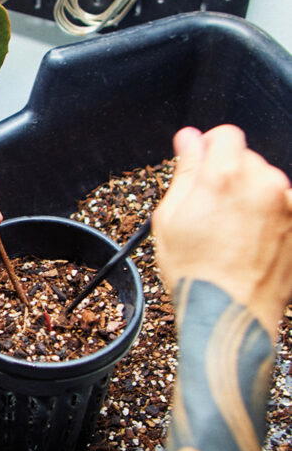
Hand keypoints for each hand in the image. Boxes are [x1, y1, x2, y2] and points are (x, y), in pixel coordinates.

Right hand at [153, 125, 291, 332]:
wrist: (229, 315)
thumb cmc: (195, 273)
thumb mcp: (170, 219)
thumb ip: (184, 171)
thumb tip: (189, 139)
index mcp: (224, 175)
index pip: (226, 135)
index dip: (209, 148)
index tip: (201, 165)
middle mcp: (262, 183)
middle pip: (247, 159)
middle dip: (229, 175)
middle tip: (211, 211)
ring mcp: (287, 205)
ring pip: (267, 183)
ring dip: (251, 196)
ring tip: (232, 233)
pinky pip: (283, 206)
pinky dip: (270, 217)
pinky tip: (251, 242)